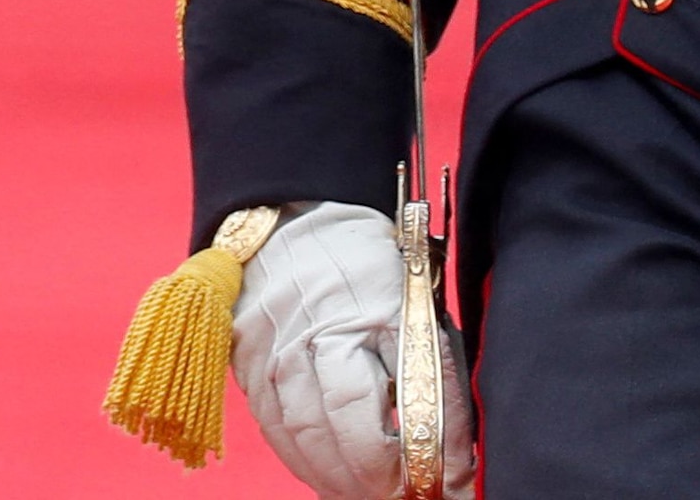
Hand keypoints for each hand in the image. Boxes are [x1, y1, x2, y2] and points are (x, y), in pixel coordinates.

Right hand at [234, 199, 477, 498]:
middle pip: (340, 434)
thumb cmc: (370, 271)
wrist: (292, 226)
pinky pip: (274, 430)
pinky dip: (304, 464)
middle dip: (379, 480)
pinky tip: (331, 480)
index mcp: (364, 316)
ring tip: (371, 496)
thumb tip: (453, 463)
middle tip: (407, 495)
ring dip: (341, 481)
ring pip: (304, 440)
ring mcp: (271, 352)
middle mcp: (310, 338)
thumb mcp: (419, 312)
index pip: (391, 407)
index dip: (419, 458)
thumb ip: (434, 382)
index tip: (449, 483)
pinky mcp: (246, 364)